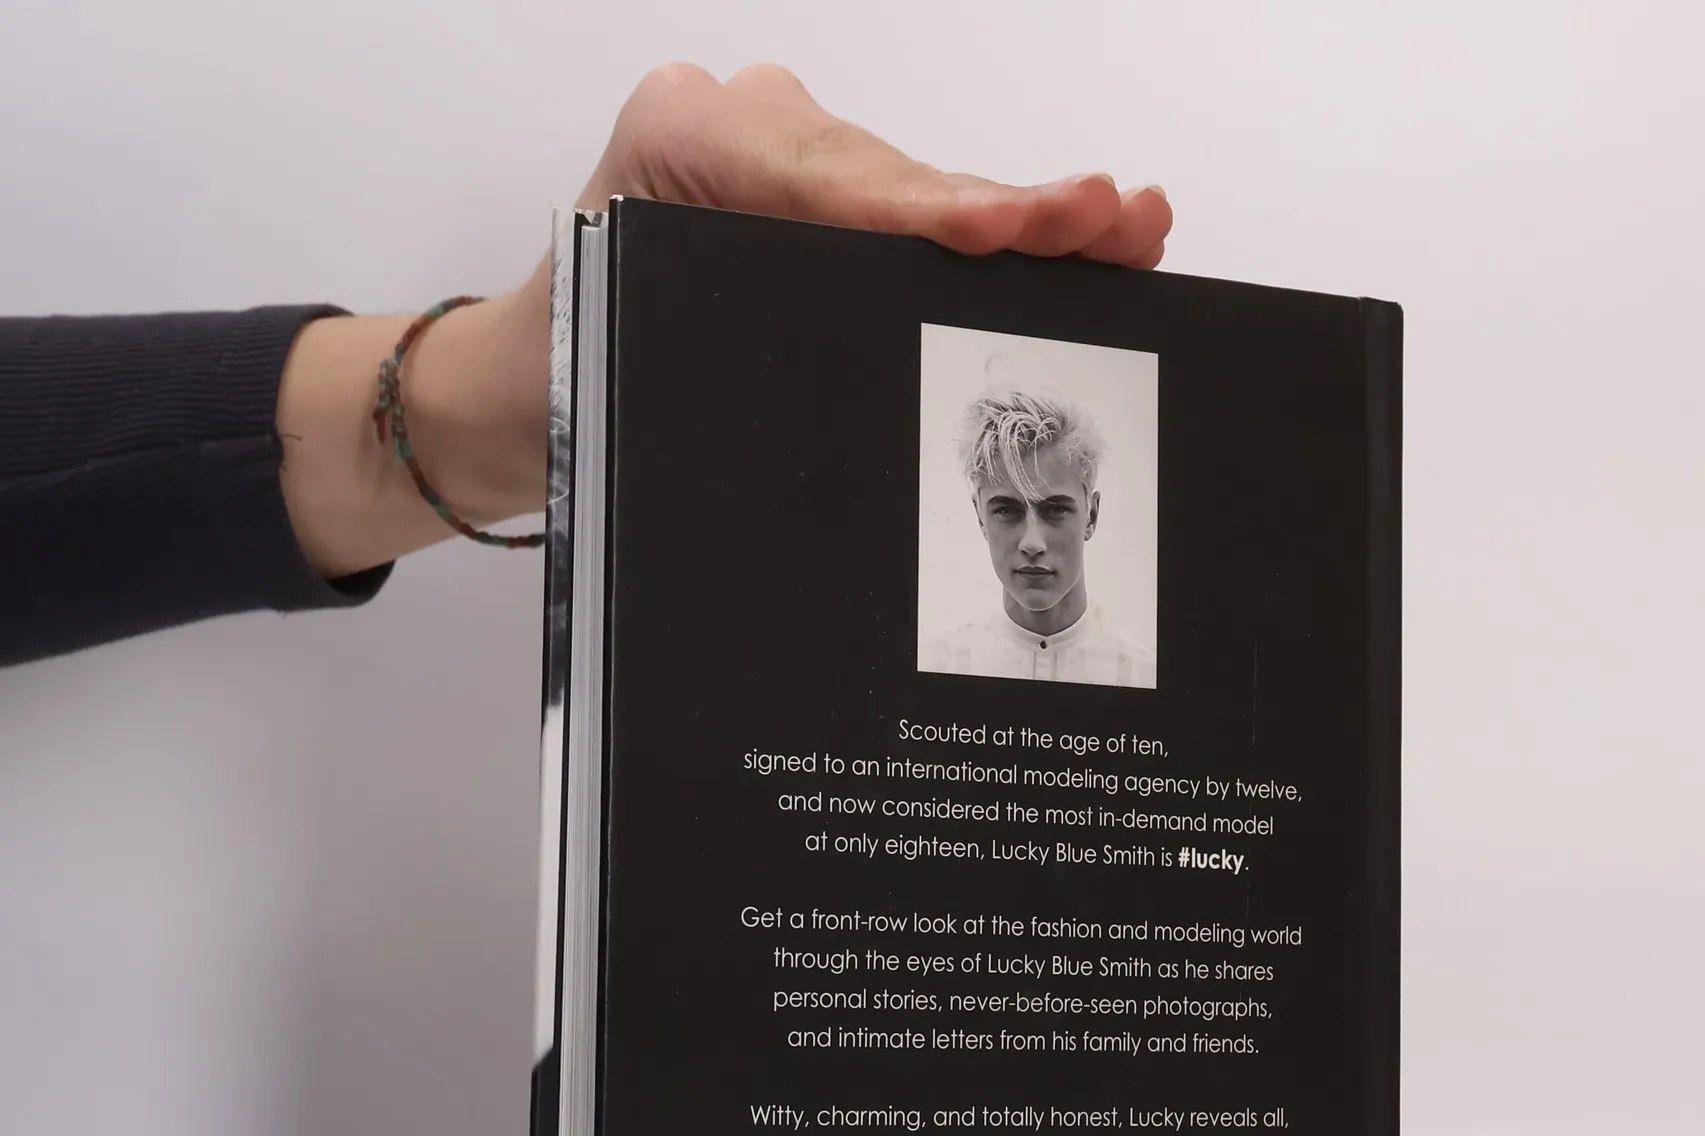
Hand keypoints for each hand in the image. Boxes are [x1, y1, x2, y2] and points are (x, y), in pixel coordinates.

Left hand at [279, 65, 1172, 579]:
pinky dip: (990, 240)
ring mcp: (787, 150)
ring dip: (1022, 222)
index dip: (920, 210)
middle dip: (1006, 211)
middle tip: (1111, 217)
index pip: (822, 183)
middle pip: (894, 179)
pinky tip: (1080, 234)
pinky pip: (914, 214)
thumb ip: (737, 348)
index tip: (996, 230)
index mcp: (677, 144)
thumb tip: (870, 381)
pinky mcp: (819, 193)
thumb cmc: (564, 379)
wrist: (523, 387)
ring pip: (919, 193)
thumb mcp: (627, 365)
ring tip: (1125, 225)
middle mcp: (740, 124)